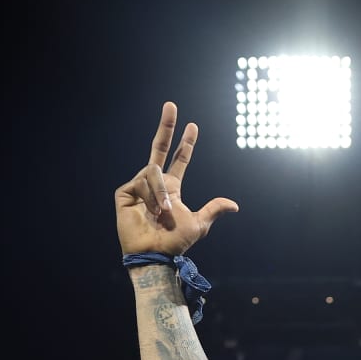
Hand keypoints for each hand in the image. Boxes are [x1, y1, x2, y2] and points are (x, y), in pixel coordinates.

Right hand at [116, 102, 238, 256]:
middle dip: (166, 126)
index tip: (193, 125)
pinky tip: (150, 212)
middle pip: (159, 147)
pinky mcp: (125, 192)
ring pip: (152, 172)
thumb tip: (235, 205)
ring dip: (161, 194)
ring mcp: (139, 186)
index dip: (186, 143)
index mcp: (172, 188)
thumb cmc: (174, 243)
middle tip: (171, 105)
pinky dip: (150, 197)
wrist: (155, 254)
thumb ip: (214, 209)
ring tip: (164, 213)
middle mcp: (155, 184)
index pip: (179, 159)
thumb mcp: (199, 224)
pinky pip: (141, 182)